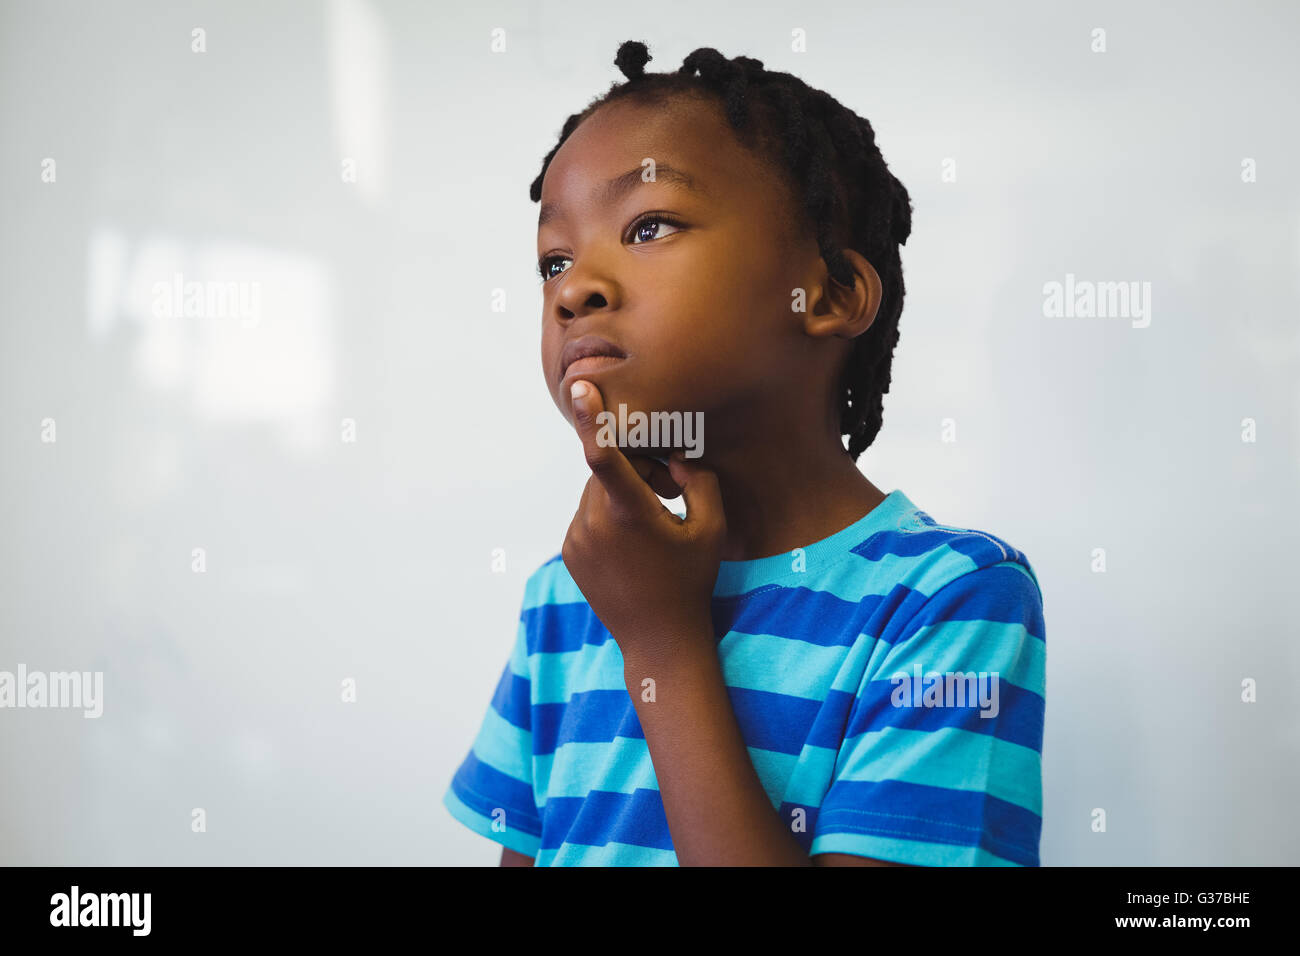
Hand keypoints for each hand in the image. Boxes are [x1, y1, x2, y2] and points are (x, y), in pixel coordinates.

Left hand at [561, 380, 725, 663]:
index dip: (591, 417)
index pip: (603, 455)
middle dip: (636, 470)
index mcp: (629, 513)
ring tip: (653, 527)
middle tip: (668, 494)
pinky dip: (608, 518)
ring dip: (622, 495)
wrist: (659, 640)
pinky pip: (587, 516)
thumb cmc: (692, 580)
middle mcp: (593, 523)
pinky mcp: (569, 553)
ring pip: (596, 493)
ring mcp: (576, 539)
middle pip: (608, 470)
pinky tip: (634, 548)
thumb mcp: (712, 528)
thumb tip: (673, 455)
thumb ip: (697, 479)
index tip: (579, 386)